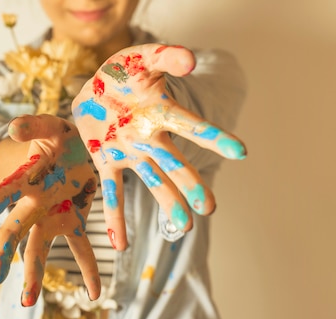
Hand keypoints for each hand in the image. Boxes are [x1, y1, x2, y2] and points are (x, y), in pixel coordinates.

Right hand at [0, 114, 100, 305]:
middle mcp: (35, 203)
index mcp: (27, 180)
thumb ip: (34, 125)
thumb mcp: (51, 126)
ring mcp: (53, 216)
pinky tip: (93, 294)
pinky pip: (80, 249)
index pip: (2, 195)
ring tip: (27, 302)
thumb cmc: (61, 137)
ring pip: (40, 247)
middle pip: (14, 230)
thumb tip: (12, 129)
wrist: (81, 148)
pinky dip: (89, 270)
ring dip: (35, 273)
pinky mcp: (73, 222)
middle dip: (3, 253)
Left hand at [72, 44, 246, 249]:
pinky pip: (111, 192)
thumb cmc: (125, 73)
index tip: (240, 152)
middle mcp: (150, 138)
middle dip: (191, 184)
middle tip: (209, 207)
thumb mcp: (143, 58)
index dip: (214, 137)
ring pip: (152, 181)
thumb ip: (166, 57)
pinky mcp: (105, 162)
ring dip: (167, 203)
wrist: (95, 88)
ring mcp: (129, 153)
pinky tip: (120, 244)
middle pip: (174, 163)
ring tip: (183, 228)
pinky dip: (115, 218)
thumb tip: (189, 62)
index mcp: (161, 112)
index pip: (191, 126)